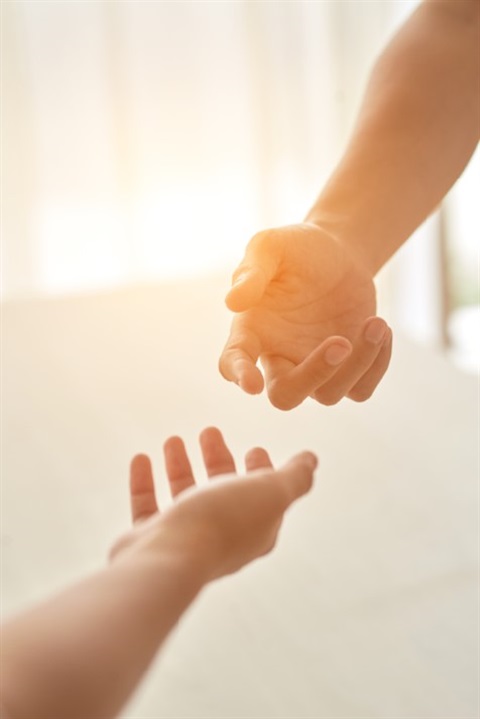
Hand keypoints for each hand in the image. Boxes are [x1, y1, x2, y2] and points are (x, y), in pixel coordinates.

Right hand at [110, 427, 316, 580]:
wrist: (166, 560)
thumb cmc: (222, 523)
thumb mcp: (270, 492)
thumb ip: (293, 478)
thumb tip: (312, 461)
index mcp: (255, 529)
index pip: (265, 496)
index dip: (262, 471)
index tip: (255, 448)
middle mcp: (222, 537)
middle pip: (223, 491)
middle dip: (219, 459)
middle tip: (210, 431)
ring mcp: (185, 540)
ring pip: (185, 496)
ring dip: (181, 466)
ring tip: (173, 439)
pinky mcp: (150, 542)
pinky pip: (148, 506)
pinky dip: (146, 481)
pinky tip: (142, 457)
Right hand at [219, 223, 391, 408]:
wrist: (339, 253)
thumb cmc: (296, 249)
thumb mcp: (271, 248)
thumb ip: (251, 272)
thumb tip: (233, 302)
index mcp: (252, 331)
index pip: (233, 361)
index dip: (239, 375)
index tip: (251, 384)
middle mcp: (279, 357)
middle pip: (285, 396)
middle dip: (314, 376)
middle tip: (341, 342)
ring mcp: (313, 368)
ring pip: (329, 395)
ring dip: (358, 363)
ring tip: (376, 323)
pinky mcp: (347, 370)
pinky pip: (360, 390)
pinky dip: (376, 366)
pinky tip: (380, 330)